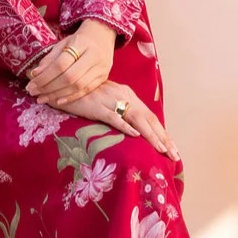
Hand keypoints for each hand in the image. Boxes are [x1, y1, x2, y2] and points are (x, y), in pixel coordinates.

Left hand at [24, 20, 116, 104]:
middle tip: (33, 92)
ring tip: (41, 98)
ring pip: (77, 86)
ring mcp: (100, 68)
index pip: (61, 64)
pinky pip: (85, 91)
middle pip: (69, 77)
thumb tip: (35, 74)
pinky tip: (57, 101)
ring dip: (57, 94)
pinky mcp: (103, 78)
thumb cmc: (79, 41)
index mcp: (82, 44)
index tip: (31, 82)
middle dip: (49, 87)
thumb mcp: (63, 43)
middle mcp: (94, 57)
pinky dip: (70, 97)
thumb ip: (50, 59)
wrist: (102, 36)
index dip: (45, 75)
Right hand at [28, 77, 180, 160]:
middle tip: (174, 155)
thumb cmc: (84, 96)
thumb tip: (133, 130)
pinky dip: (125, 125)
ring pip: (136, 119)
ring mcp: (110, 100)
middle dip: (163, 138)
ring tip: (161, 149)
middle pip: (148, 119)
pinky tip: (135, 135)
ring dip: (150, 135)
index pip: (150, 117)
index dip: (163, 133)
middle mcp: (123, 96)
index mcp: (127, 95)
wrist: (63, 82)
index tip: (173, 149)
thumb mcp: (107, 102)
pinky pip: (113, 116)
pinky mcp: (96, 105)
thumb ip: (120, 112)